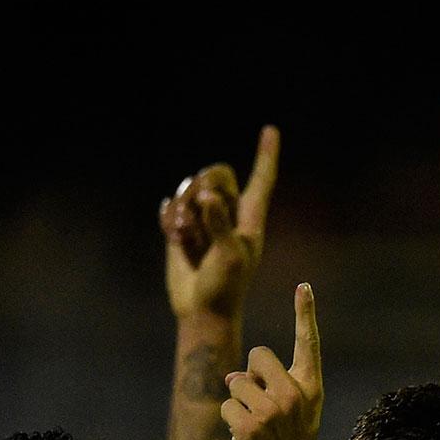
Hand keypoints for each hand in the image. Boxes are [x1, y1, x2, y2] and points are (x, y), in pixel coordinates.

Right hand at [161, 126, 279, 320]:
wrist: (201, 310)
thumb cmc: (225, 288)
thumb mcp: (229, 256)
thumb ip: (220, 224)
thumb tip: (206, 197)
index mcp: (249, 218)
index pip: (261, 180)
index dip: (266, 155)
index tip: (270, 129)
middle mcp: (228, 214)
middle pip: (216, 175)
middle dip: (200, 188)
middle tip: (193, 215)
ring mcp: (204, 221)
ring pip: (190, 190)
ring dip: (183, 209)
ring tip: (182, 234)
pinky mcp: (182, 230)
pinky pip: (171, 207)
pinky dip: (169, 218)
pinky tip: (172, 235)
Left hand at [222, 284, 324, 439]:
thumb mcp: (295, 413)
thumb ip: (272, 386)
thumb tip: (232, 377)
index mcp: (310, 387)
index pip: (308, 343)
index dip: (305, 313)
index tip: (303, 287)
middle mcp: (294, 394)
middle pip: (257, 355)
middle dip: (250, 376)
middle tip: (261, 409)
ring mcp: (272, 410)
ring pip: (236, 383)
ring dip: (238, 404)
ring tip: (255, 430)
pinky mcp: (249, 426)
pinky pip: (226, 406)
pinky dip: (229, 422)